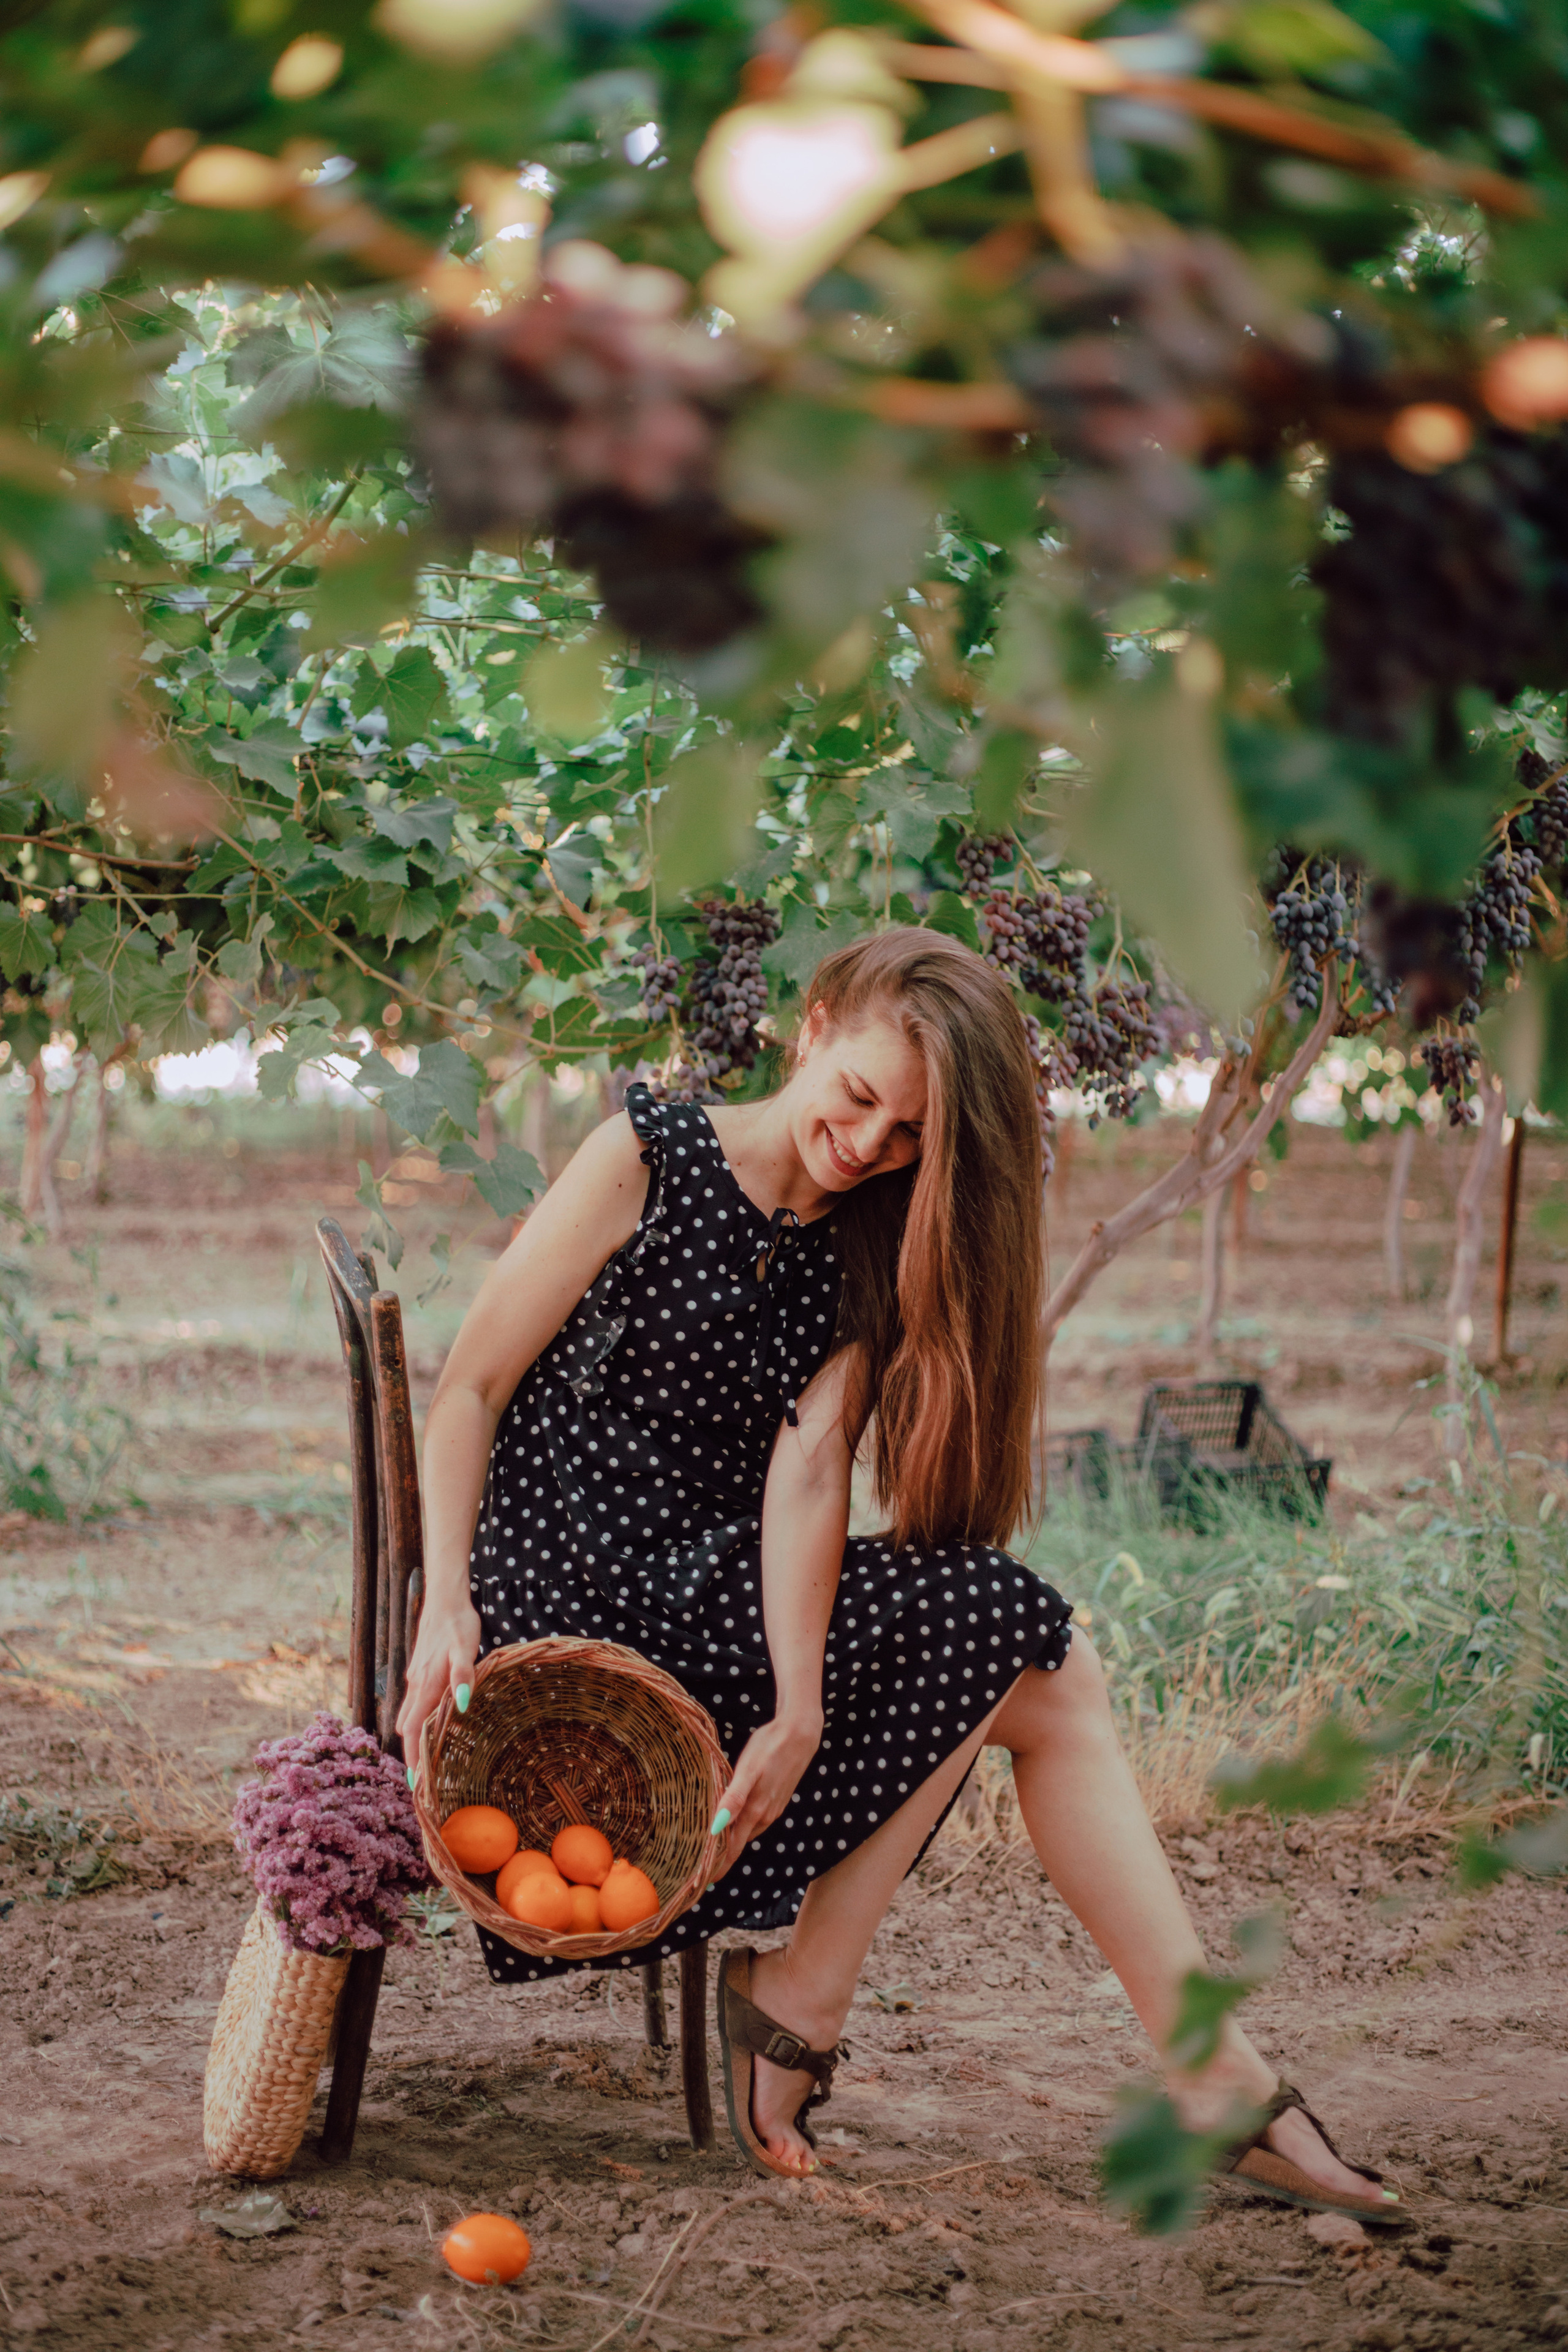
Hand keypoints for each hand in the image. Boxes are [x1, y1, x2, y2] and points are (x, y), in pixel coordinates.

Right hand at [395, 1596, 481, 1766]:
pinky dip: (418, 1718)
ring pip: (408, 1714)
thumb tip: (461, 1706)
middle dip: (411, 1754)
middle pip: (406, 1728)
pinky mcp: (420, 1669)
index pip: (413, 1731)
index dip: (413, 1758)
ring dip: (414, 1737)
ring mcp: (416, 1677)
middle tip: (422, 1779)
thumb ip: (463, 1676)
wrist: (445, 1598)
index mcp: (426, 1685)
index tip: (415, 1783)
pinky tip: (433, 1719)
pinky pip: (414, 1701)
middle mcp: (416, 1685)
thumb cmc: (458, 1624)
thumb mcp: (465, 1648)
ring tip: (426, 1757)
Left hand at [710, 1712, 822, 1878]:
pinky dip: (744, 1824)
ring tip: (716, 1845)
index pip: (733, 1848)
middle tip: (705, 1866)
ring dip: (734, 1839)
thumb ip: (733, 1799)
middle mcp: (765, 1814)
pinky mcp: (778, 1797)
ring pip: (749, 1829)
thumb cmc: (770, 1747)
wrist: (801, 1734)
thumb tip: (717, 1826)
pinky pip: (757, 1818)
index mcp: (755, 1811)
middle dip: (724, 1856)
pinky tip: (737, 1816)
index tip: (705, 1882)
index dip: (719, 1865)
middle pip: (740, 1842)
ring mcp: (773, 1807)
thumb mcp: (748, 1770)